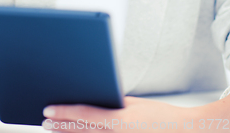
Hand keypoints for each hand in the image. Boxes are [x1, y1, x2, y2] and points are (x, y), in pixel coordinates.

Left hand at [42, 96, 185, 131]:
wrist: (184, 132)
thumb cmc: (162, 117)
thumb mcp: (136, 104)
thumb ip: (115, 103)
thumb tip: (97, 100)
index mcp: (120, 119)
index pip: (84, 114)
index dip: (64, 112)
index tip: (48, 109)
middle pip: (81, 130)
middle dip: (61, 126)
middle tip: (45, 122)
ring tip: (54, 130)